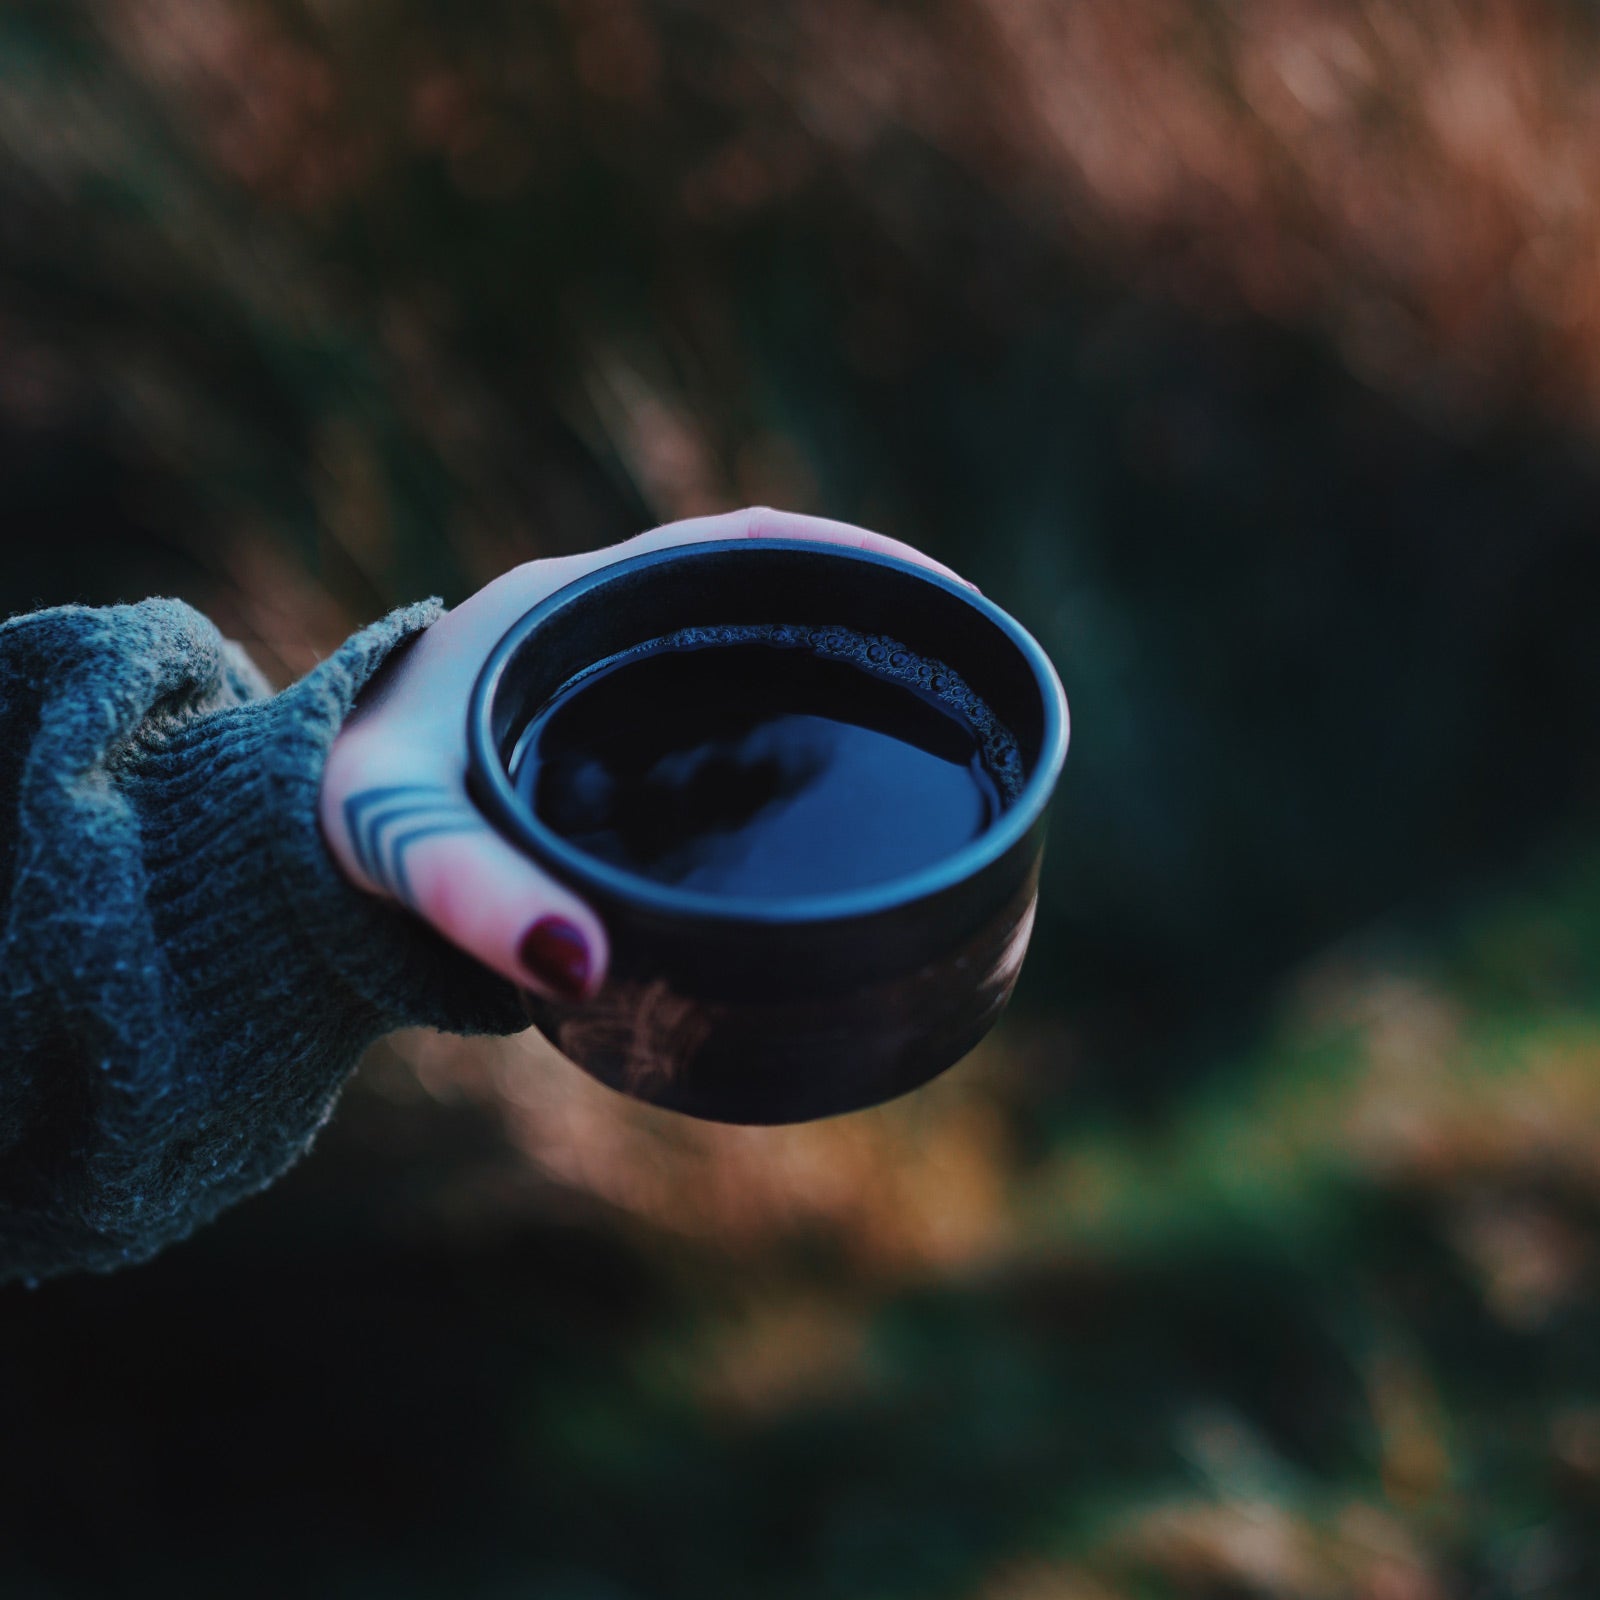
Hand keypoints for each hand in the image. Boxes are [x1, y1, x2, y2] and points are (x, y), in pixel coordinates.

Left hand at [317, 507, 973, 1001]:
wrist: (279, 836)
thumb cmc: (335, 822)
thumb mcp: (399, 847)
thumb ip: (477, 902)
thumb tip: (585, 968)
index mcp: (561, 607)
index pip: (729, 545)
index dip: (840, 554)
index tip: (934, 588)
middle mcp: (589, 622)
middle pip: (753, 590)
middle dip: (855, 610)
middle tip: (952, 662)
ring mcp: (598, 674)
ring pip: (739, 647)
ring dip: (823, 663)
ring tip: (917, 718)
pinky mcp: (599, 732)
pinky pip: (712, 705)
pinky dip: (777, 724)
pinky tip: (817, 786)